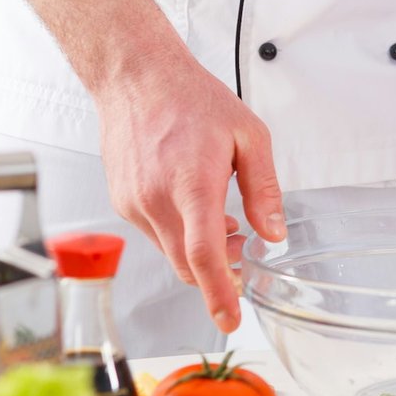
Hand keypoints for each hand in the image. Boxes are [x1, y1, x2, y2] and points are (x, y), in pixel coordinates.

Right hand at [92, 47, 284, 333]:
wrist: (136, 76)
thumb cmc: (190, 98)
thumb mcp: (249, 136)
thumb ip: (264, 189)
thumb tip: (273, 232)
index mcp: (191, 184)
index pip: (203, 256)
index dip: (219, 293)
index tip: (230, 318)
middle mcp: (156, 199)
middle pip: (187, 265)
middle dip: (219, 274)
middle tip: (245, 259)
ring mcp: (134, 203)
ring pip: (170, 253)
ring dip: (199, 253)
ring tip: (226, 226)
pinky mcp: (123, 201)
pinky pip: (155, 234)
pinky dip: (179, 235)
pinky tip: (197, 211)